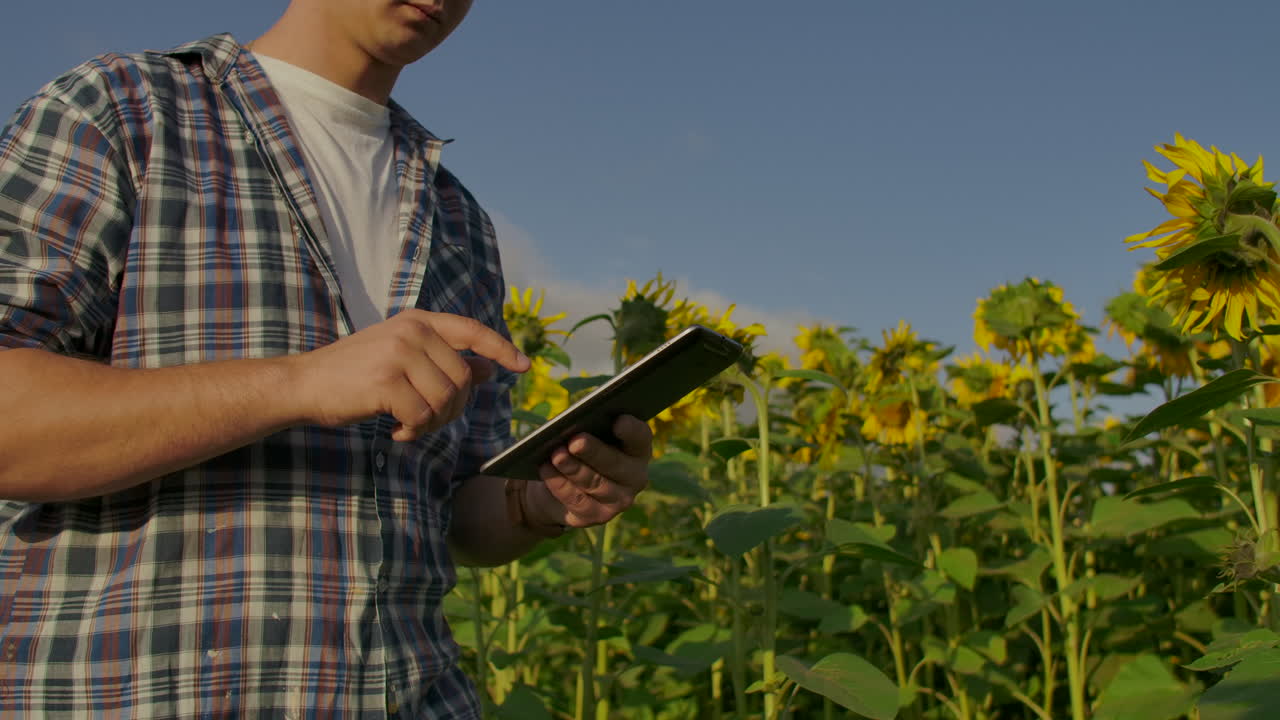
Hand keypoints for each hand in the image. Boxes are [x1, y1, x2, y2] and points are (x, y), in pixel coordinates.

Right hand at [286, 310, 529, 440]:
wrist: (304, 383)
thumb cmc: (356, 374)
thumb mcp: (404, 357)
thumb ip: (445, 360)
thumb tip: (490, 368)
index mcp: (418, 320)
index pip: (472, 330)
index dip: (502, 348)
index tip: (524, 365)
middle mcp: (412, 330)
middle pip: (462, 379)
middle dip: (452, 409)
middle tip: (427, 420)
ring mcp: (399, 353)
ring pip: (445, 400)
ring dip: (432, 423)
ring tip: (410, 424)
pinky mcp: (387, 381)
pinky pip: (423, 416)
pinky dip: (414, 431)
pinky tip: (396, 430)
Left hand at [526, 415, 652, 528]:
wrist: (560, 488)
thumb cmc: (578, 452)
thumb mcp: (584, 436)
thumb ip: (586, 430)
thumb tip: (571, 430)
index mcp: (637, 448)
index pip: (640, 437)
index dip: (631, 429)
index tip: (618, 420)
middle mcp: (635, 476)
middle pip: (615, 463)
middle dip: (593, 451)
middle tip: (575, 441)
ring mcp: (620, 499)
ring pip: (595, 483)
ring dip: (573, 468)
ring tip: (556, 455)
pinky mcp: (599, 516)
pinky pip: (578, 500)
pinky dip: (559, 484)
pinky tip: (546, 469)